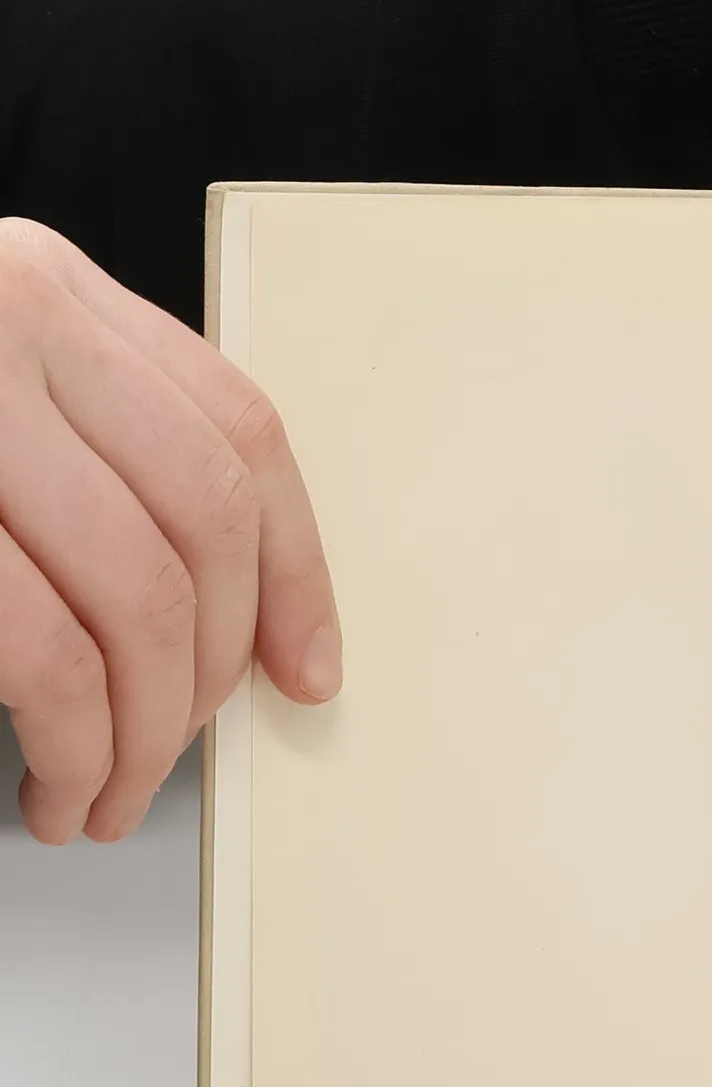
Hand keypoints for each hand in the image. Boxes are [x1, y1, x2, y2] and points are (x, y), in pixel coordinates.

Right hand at [0, 219, 338, 844]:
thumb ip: (82, 454)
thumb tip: (228, 624)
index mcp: (43, 288)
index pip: (239, 435)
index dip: (297, 571)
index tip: (306, 671)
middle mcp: (5, 318)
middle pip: (201, 526)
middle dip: (210, 675)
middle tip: (178, 757)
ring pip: (134, 597)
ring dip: (145, 734)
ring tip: (107, 799)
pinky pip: (42, 652)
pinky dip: (76, 744)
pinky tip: (53, 788)